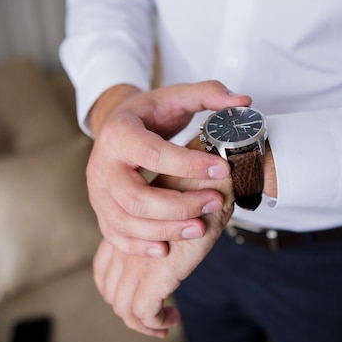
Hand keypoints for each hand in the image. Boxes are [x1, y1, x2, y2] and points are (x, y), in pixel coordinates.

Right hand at [87, 80, 249, 256]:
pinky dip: (138, 245)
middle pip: (135, 197)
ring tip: (199, 228)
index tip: (222, 168)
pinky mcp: (101, 209)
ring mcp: (98, 190)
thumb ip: (210, 94)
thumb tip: (244, 100)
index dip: (188, 164)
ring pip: (125, 221)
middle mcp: (102, 164)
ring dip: (165, 230)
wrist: (116, 123)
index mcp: (119, 132)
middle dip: (179, 206)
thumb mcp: (177, 96)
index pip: (152, 153)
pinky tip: (166, 248)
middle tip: (215, 202)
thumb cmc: (150, 113)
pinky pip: (114, 234)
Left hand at [93, 171, 234, 336]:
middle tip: (152, 315)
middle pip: (110, 288)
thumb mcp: (172, 205)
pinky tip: (173, 319)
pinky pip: (144, 312)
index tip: (140, 293)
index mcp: (125, 229)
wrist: (209, 184)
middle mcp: (125, 247)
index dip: (116, 284)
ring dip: (142, 322)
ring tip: (164, 324)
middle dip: (126, 307)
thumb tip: (174, 238)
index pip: (105, 265)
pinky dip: (156, 322)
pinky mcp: (153, 276)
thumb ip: (162, 224)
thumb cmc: (197, 188)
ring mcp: (136, 263)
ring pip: (124, 306)